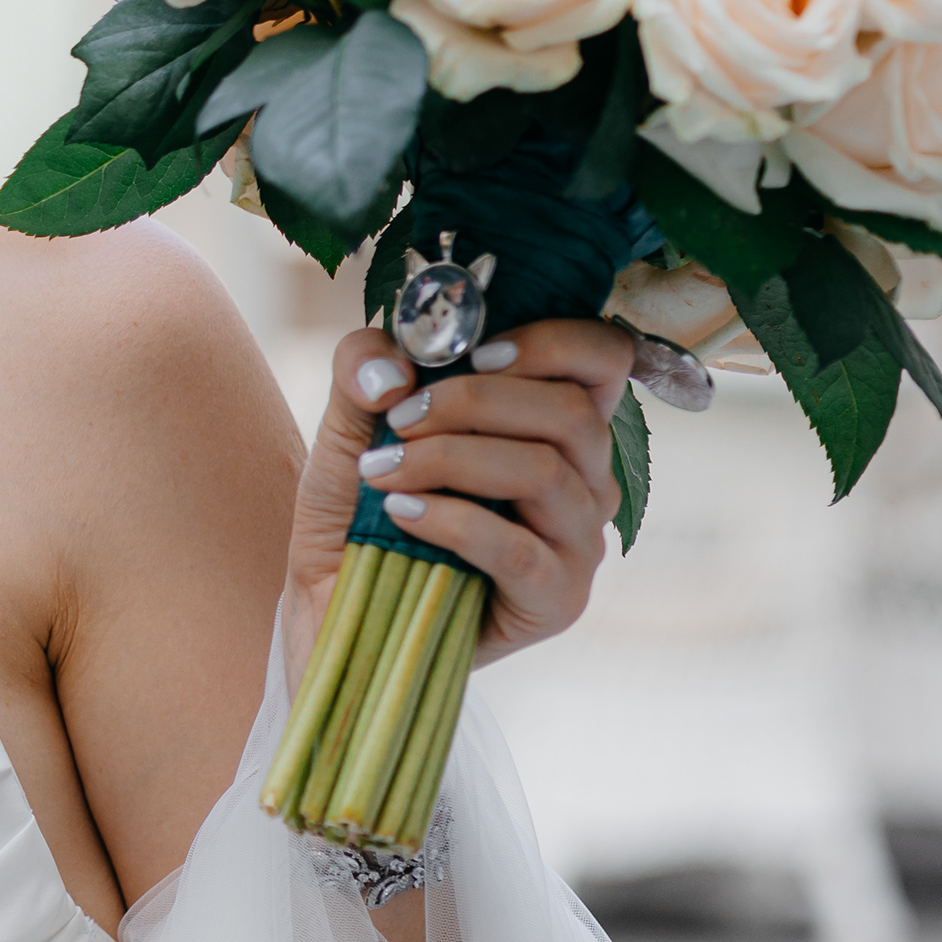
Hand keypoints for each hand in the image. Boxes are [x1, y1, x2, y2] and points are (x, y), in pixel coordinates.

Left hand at [287, 316, 629, 665]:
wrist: (337, 600)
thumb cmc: (361, 506)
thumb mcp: (348, 422)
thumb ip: (363, 369)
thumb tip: (395, 367)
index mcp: (554, 423)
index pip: (603, 358)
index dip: (551, 341)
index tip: (473, 353)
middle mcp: (585, 478)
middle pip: (569, 411)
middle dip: (471, 401)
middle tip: (397, 420)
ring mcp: (578, 542)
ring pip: (544, 472)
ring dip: (449, 458)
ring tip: (381, 471)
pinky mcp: (556, 600)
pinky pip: (518, 548)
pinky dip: (450, 520)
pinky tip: (400, 511)